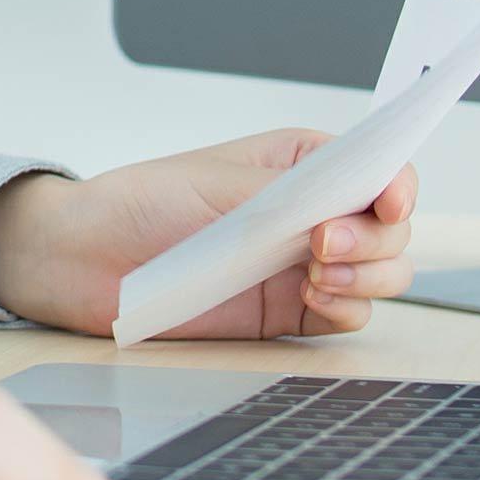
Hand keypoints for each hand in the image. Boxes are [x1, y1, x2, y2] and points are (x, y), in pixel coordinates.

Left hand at [0, 128, 419, 339]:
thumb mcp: (215, 183)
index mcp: (301, 163)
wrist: (82, 260)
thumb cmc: (138, 204)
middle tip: (323, 244)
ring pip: (381, 274)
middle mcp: (311, 213)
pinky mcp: (285, 312)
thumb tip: (341, 206)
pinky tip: (314, 298)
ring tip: (316, 274)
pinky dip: (346, 308)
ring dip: (368, 275)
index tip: (388, 201)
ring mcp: (302, 265)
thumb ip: (285, 196)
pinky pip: (346, 315)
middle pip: (391, 228)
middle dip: (375, 238)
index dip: (397, 184)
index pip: (378, 168)